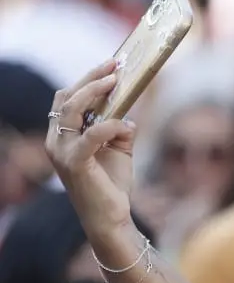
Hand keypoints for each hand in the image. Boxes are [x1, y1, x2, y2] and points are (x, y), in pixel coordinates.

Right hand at [45, 62, 134, 237]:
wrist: (111, 218)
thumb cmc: (112, 184)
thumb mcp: (118, 149)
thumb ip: (119, 128)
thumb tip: (128, 114)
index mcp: (62, 136)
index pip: (65, 99)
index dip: (86, 79)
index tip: (111, 65)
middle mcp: (56, 141)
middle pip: (66, 97)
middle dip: (91, 78)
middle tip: (115, 65)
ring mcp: (62, 152)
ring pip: (71, 109)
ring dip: (94, 91)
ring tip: (116, 81)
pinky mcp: (75, 164)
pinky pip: (91, 135)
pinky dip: (110, 125)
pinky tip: (126, 125)